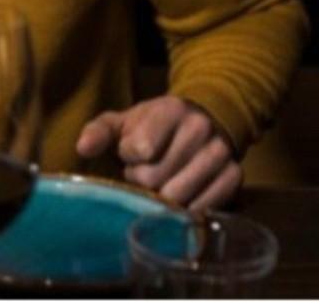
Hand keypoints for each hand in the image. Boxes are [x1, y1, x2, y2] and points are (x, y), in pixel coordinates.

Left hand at [76, 96, 240, 210]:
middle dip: (142, 179)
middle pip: (156, 178)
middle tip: (146, 170)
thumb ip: (99, 131)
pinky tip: (181, 194)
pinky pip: (203, 208)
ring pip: (179, 197)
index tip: (132, 151)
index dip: (129, 156)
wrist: (200, 121)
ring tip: (163, 180)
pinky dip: (185, 209)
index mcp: (171, 109)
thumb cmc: (152, 126)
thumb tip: (82, 148)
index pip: (141, 148)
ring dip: (162, 196)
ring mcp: (221, 153)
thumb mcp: (123, 122)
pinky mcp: (235, 177)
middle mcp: (201, 128)